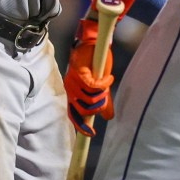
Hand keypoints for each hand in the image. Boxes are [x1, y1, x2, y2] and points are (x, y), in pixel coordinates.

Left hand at [63, 17, 113, 136]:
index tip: (91, 134)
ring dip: (103, 94)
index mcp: (72, 94)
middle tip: (105, 96)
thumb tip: (109, 118)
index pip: (73, 115)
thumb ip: (103, 101)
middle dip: (99, 106)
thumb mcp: (99, 86)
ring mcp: (74, 82)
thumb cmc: (95, 64)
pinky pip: (94, 87)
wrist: (93, 44)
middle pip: (84, 110)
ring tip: (107, 83)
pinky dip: (104, 84)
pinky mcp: (80, 74)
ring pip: (91, 99)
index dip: (81, 127)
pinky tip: (109, 78)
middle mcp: (70, 90)